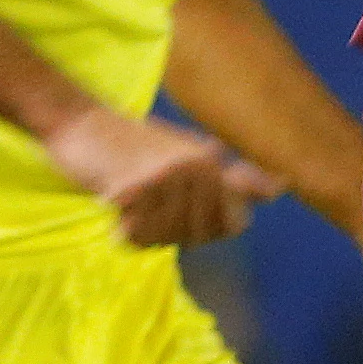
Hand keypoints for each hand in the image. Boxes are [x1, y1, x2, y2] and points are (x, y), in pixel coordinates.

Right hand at [43, 107, 285, 247]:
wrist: (82, 124)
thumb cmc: (137, 142)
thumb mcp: (190, 150)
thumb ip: (233, 173)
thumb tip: (280, 188)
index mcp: (211, 161)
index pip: (237, 222)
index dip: (221, 227)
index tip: (200, 213)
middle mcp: (194, 169)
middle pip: (200, 235)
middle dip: (178, 230)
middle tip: (154, 204)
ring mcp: (164, 180)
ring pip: (169, 239)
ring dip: (152, 230)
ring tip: (139, 204)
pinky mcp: (131, 190)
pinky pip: (140, 237)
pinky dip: (130, 232)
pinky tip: (122, 210)